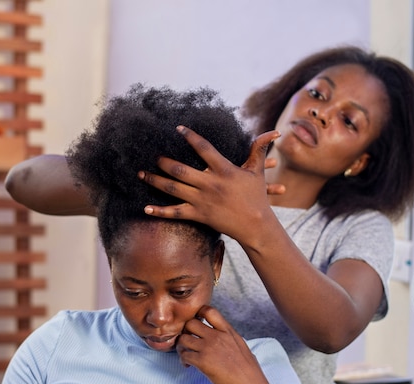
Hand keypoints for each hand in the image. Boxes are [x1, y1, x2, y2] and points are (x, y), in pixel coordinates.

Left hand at [138, 126, 283, 241]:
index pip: (204, 148)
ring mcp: (203, 201)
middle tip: (151, 154)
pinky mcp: (199, 215)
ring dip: (155, 181)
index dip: (190, 137)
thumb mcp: (257, 171)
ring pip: (174, 189)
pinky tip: (145, 207)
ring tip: (140, 174)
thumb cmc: (256, 197)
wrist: (256, 226)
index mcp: (224, 170)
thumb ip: (259, 149)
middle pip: (181, 170)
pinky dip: (160, 211)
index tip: (177, 128)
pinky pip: (175, 213)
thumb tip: (272, 131)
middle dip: (163, 161)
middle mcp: (210, 184)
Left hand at [177, 306, 271, 383]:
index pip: (208, 310)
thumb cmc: (247, 368)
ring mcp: (208, 348)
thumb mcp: (239, 343)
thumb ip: (227, 335)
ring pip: (183, 339)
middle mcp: (216, 336)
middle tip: (188, 340)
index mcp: (227, 330)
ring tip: (185, 353)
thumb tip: (221, 333)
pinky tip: (188, 365)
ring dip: (181, 346)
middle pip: (190, 323)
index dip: (199, 313)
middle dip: (186, 331)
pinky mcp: (202, 362)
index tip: (197, 322)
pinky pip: (184, 355)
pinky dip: (183, 360)